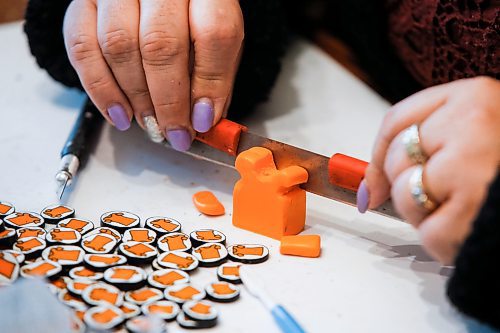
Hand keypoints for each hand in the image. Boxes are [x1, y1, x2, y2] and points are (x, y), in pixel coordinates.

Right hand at [63, 0, 243, 150]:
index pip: (213, 33)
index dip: (210, 83)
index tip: (203, 119)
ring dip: (136, 98)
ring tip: (150, 123)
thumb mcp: (217, 31)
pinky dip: (99, 88)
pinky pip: (81, 46)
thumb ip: (216, 70)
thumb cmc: (189, 11)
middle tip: (175, 131)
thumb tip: (204, 117)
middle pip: (161, 44)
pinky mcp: (83, 0)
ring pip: (119, 46)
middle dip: (168, 101)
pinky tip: (118, 113)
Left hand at [359, 77, 499, 263]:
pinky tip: (473, 230)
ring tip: (467, 208)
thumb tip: (366, 188)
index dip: (379, 153)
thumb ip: (429, 142)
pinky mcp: (471, 216)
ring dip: (427, 213)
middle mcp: (473, 127)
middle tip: (448, 191)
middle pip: (397, 158)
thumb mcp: (483, 132)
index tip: (374, 178)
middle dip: (410, 183)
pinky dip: (445, 242)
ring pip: (405, 195)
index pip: (397, 120)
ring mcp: (472, 171)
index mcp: (476, 97)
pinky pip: (428, 234)